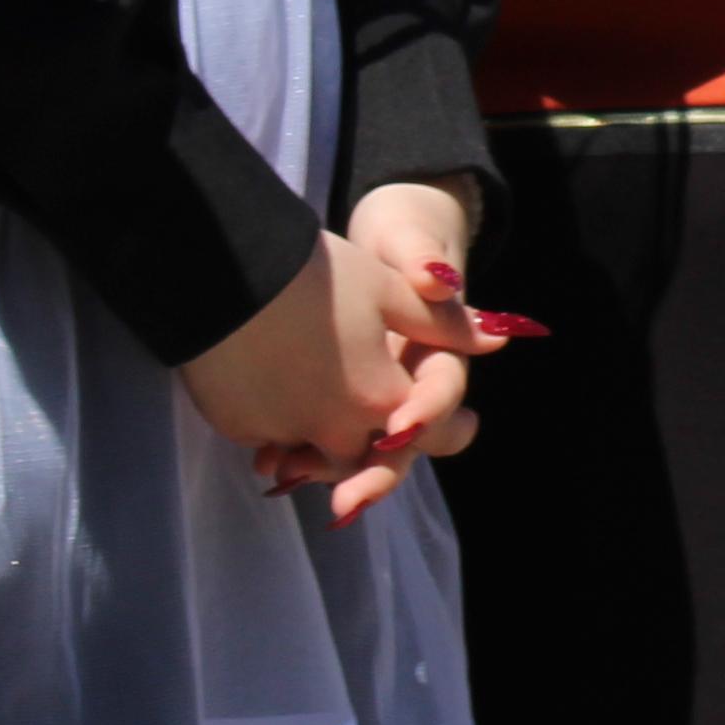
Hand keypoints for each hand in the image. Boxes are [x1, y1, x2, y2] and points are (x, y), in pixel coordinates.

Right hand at [179, 226, 484, 527]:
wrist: (225, 270)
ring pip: (312, 454)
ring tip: (331, 414)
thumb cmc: (318, 275)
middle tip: (391, 429)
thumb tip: (499, 341)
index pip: (423, 435)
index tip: (454, 426)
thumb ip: (442, 326)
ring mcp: (280, 431)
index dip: (443, 430)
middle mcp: (332, 428)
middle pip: (364, 455)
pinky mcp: (236, 425)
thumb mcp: (389, 290)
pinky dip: (283, 431)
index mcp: (379, 398)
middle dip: (378, 447)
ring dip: (324, 446)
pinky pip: (270, 441)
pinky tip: (284, 403)